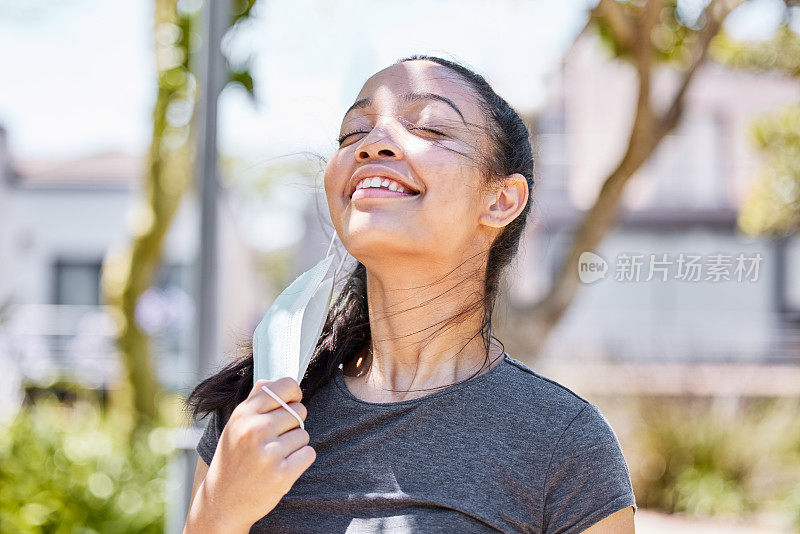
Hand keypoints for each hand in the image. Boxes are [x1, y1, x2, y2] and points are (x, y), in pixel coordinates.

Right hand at [196, 377, 315, 529]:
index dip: (294, 393)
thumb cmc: (233, 458)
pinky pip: (309, 453)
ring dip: (295, 445)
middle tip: (275, 439)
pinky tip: (282, 467)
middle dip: (293, 424)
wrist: (222, 502)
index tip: (292, 402)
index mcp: (244, 414)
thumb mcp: (235, 425)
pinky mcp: (282, 475)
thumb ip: (255, 400)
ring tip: (273, 456)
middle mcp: (255, 430)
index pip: (285, 386)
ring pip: (304, 434)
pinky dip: (300, 460)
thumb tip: (275, 379)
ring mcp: (268, 453)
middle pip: (299, 411)